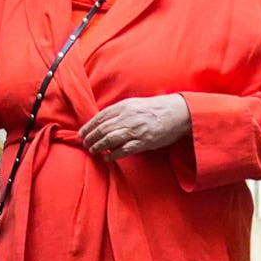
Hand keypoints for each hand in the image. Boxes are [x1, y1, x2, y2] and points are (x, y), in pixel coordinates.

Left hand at [78, 94, 192, 160]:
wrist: (178, 113)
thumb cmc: (157, 108)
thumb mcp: (136, 103)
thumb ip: (120, 111)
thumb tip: (104, 121)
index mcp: (124, 106)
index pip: (100, 117)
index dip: (89, 126)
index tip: (82, 133)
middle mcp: (127, 117)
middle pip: (102, 129)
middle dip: (91, 138)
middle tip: (85, 144)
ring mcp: (135, 130)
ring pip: (109, 139)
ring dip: (98, 146)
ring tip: (93, 150)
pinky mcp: (143, 142)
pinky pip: (123, 150)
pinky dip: (112, 154)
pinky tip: (106, 157)